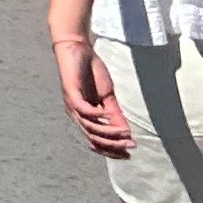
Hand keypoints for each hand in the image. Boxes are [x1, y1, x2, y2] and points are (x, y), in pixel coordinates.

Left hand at [52, 31, 131, 157]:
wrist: (77, 49)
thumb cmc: (91, 72)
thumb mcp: (108, 96)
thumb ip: (115, 113)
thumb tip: (127, 132)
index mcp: (84, 117)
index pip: (96, 142)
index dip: (111, 150)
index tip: (129, 154)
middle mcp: (76, 115)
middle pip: (93, 139)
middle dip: (113, 145)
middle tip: (131, 146)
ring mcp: (72, 105)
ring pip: (90, 127)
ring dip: (109, 132)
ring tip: (125, 133)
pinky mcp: (71, 94)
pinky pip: (84, 110)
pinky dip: (98, 115)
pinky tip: (109, 115)